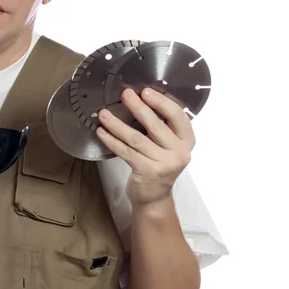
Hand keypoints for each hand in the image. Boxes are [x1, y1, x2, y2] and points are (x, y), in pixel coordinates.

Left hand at [96, 87, 194, 206]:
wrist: (154, 197)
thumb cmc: (158, 164)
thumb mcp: (167, 145)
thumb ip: (162, 126)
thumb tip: (139, 98)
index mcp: (187, 140)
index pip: (178, 116)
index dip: (162, 102)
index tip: (146, 91)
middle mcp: (180, 152)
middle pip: (156, 125)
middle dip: (138, 107)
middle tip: (125, 94)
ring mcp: (164, 164)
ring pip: (137, 139)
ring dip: (117, 124)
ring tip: (103, 114)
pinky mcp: (147, 172)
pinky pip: (126, 152)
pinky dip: (112, 141)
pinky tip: (101, 132)